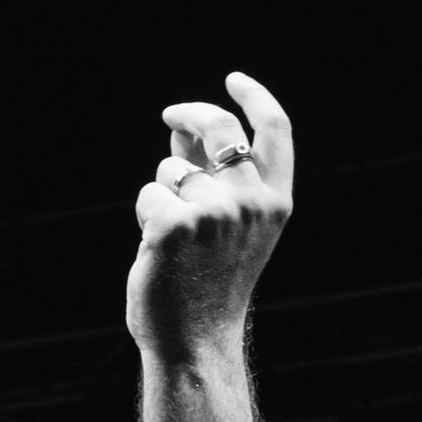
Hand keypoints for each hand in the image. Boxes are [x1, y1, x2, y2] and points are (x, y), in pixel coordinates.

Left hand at [128, 71, 293, 358]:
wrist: (194, 340)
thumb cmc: (206, 286)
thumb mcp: (225, 228)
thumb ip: (212, 177)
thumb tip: (183, 127)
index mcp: (275, 203)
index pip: (275, 131)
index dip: (255, 97)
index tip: (233, 81)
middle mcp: (252, 202)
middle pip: (219, 129)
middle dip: (192, 112)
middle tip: (171, 114)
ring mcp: (214, 212)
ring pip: (172, 168)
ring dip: (162, 191)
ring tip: (171, 238)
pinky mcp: (174, 224)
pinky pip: (149, 193)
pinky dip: (145, 215)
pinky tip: (156, 249)